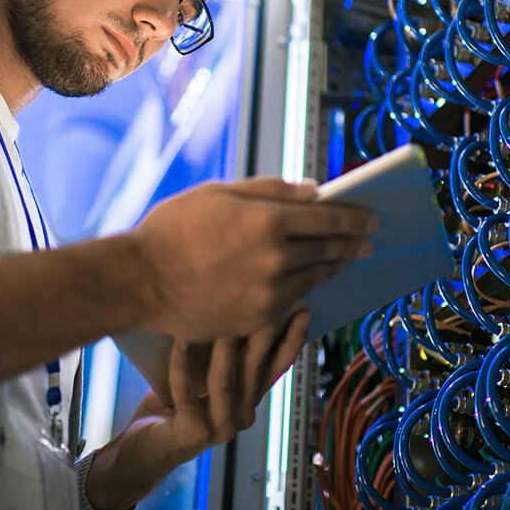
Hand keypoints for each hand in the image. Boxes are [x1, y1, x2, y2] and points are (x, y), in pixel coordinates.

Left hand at [84, 309, 310, 509]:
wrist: (142, 450)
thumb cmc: (169, 406)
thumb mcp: (200, 376)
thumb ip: (219, 355)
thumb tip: (227, 307)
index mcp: (248, 401)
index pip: (276, 369)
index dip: (291, 341)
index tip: (301, 310)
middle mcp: (241, 417)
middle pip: (255, 371)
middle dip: (262, 334)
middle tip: (266, 303)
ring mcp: (220, 429)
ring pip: (226, 382)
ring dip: (223, 348)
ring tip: (220, 316)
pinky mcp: (193, 435)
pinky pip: (187, 394)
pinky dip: (181, 366)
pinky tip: (179, 341)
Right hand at [130, 177, 374, 340]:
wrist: (140, 281)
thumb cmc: (172, 230)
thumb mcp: (218, 194)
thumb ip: (269, 190)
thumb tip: (312, 192)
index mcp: (268, 219)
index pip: (329, 217)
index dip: (355, 217)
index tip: (369, 218)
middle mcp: (276, 258)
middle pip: (329, 249)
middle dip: (352, 243)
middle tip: (367, 241)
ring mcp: (268, 292)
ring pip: (315, 278)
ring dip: (334, 267)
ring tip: (344, 260)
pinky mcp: (257, 319)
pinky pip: (292, 301)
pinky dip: (305, 289)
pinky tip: (311, 283)